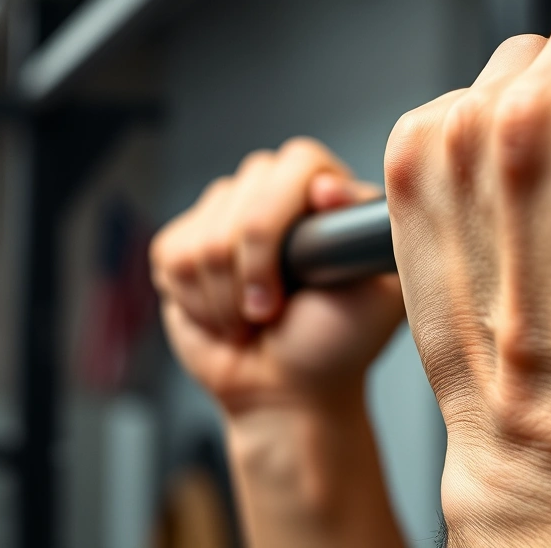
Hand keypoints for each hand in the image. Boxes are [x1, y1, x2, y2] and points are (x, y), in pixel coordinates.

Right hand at [151, 136, 403, 413]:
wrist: (287, 389)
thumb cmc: (337, 344)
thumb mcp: (377, 294)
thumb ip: (366, 237)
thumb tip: (330, 188)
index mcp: (327, 191)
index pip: (298, 162)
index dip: (286, 218)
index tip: (300, 269)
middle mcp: (274, 192)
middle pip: (240, 199)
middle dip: (254, 271)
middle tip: (272, 309)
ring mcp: (224, 215)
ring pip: (204, 238)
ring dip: (227, 297)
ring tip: (253, 317)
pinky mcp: (182, 244)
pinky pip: (173, 257)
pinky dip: (197, 302)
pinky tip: (224, 316)